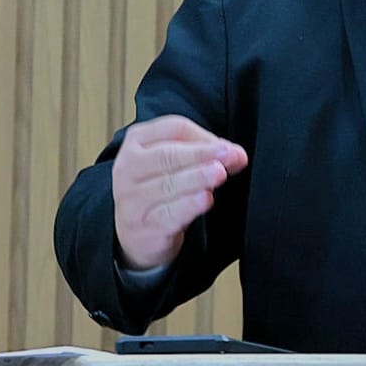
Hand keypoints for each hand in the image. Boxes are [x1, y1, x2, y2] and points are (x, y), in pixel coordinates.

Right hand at [112, 115, 248, 269]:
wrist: (133, 236)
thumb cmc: (158, 190)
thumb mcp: (176, 164)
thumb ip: (205, 154)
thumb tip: (236, 155)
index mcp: (136, 142)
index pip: (173, 128)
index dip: (203, 136)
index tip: (227, 147)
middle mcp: (128, 169)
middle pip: (167, 155)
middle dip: (201, 154)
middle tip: (229, 155)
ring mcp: (132, 200)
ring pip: (167, 185)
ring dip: (197, 177)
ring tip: (219, 174)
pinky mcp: (142, 228)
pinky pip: (167, 215)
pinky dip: (188, 206)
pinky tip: (205, 199)